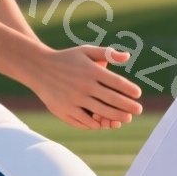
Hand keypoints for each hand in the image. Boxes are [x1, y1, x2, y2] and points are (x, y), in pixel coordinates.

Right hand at [28, 45, 142, 129]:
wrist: (38, 67)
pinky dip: (96, 123)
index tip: (138, 94)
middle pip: (112, 100)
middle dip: (128, 107)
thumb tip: (128, 57)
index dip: (130, 90)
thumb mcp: (86, 51)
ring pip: (101, 113)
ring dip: (116, 117)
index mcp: (91, 70)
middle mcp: (84, 85)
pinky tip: (104, 122)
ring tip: (125, 118)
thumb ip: (107, 53)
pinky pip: (84, 121)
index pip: (117, 82)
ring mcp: (74, 99)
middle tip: (138, 110)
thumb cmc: (66, 58)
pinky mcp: (64, 110)